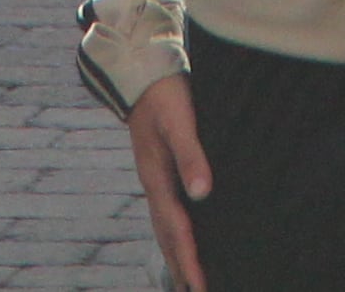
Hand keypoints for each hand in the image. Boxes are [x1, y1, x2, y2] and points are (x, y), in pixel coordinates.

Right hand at [127, 77, 211, 291]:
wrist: (142, 73)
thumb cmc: (164, 95)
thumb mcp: (178, 121)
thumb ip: (190, 155)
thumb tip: (202, 192)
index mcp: (156, 178)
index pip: (177, 229)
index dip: (189, 259)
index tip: (199, 286)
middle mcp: (154, 185)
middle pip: (168, 237)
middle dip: (181, 269)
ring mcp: (155, 180)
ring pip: (165, 228)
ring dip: (176, 256)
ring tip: (185, 282)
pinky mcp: (160, 172)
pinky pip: (168, 214)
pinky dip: (175, 235)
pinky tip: (184, 239)